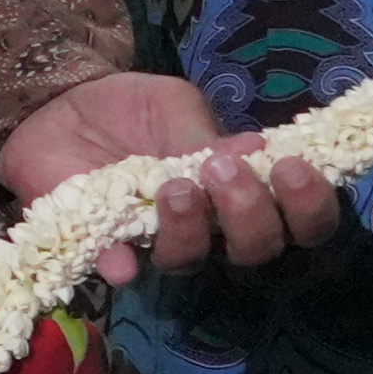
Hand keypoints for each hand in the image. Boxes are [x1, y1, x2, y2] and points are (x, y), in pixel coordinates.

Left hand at [0, 65, 341, 283]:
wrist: (62, 105)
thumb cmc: (136, 109)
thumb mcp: (177, 106)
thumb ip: (206, 136)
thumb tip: (254, 152)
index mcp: (245, 190)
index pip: (300, 221)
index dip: (310, 207)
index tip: (292, 167)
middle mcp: (213, 227)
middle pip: (256, 251)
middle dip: (252, 215)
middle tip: (225, 170)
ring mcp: (160, 242)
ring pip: (194, 261)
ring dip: (193, 227)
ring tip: (175, 186)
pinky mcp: (106, 248)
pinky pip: (122, 269)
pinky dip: (124, 264)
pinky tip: (122, 257)